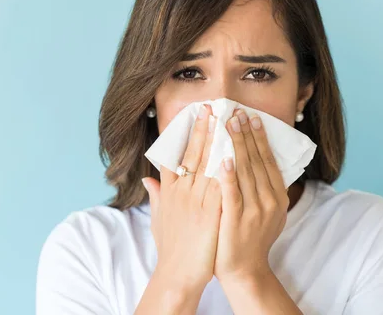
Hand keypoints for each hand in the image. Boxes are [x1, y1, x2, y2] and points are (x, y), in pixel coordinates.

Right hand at [142, 104, 221, 292]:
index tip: (193, 115)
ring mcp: (194, 202)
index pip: (176, 155)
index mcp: (169, 192)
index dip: (185, 134)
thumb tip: (147, 178)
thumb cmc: (171, 248)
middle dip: (203, 129)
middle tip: (211, 106)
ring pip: (207, 164)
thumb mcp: (158, 219)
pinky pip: (220, 184)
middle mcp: (180, 193)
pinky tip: (235, 151)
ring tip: (225, 120)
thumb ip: (155, 196)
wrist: (177, 275)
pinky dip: (227, 167)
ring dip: (218, 140)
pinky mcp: (210, 214)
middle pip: (192, 154)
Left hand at [214, 108, 288, 283]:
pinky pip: (231, 193)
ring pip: (244, 171)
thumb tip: (260, 160)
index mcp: (277, 196)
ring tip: (228, 123)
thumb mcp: (267, 212)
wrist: (244, 271)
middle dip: (246, 133)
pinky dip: (228, 175)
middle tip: (236, 111)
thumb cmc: (251, 238)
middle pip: (256, 160)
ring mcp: (254, 211)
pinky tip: (222, 158)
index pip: (267, 159)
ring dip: (236, 145)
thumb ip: (265, 187)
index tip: (251, 116)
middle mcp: (269, 201)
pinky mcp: (236, 220)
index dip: (259, 137)